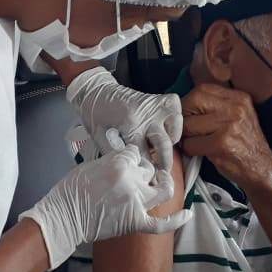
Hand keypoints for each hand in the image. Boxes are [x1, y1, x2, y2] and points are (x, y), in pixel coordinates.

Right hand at [20, 145, 192, 267]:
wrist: (64, 216)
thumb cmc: (71, 190)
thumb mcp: (91, 164)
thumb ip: (113, 160)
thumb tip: (126, 159)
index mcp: (119, 164)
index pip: (136, 153)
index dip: (132, 156)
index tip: (127, 160)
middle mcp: (132, 181)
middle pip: (150, 169)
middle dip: (144, 171)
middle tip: (135, 175)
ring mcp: (136, 202)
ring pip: (164, 190)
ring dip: (165, 184)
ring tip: (163, 182)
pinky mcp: (135, 222)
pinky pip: (162, 223)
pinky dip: (177, 219)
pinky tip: (188, 213)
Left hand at [67, 67, 181, 171]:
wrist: (96, 92)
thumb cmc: (97, 117)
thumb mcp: (101, 139)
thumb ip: (116, 154)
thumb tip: (131, 170)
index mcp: (129, 126)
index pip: (144, 155)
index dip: (147, 170)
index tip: (151, 179)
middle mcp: (145, 115)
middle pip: (164, 144)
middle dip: (165, 162)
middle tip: (162, 172)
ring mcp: (155, 106)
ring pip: (175, 126)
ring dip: (172, 140)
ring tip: (164, 147)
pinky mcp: (159, 98)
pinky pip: (176, 110)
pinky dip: (174, 121)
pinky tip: (166, 129)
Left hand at [180, 83, 271, 188]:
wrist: (262, 169)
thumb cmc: (243, 146)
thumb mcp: (236, 117)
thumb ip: (215, 106)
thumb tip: (181, 105)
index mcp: (239, 98)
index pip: (201, 90)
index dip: (188, 103)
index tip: (187, 115)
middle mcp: (236, 108)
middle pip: (193, 102)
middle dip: (183, 118)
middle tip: (186, 130)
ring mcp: (229, 125)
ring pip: (188, 125)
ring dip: (186, 137)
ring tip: (197, 143)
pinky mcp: (222, 144)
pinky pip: (191, 144)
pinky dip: (190, 150)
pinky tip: (200, 152)